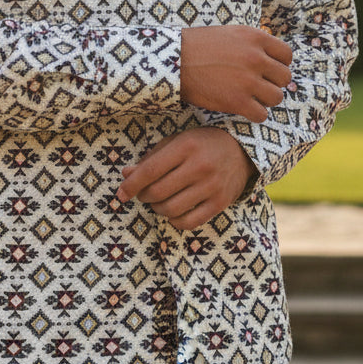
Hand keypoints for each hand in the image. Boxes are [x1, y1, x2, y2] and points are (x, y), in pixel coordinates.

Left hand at [115, 128, 256, 229]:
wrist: (242, 150)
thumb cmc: (202, 144)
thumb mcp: (177, 141)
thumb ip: (152, 158)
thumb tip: (126, 175)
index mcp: (185, 146)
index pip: (150, 170)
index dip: (131, 185)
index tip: (121, 193)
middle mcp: (199, 166)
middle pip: (158, 191)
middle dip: (143, 196)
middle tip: (142, 194)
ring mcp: (211, 186)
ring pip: (171, 209)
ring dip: (157, 209)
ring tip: (158, 202)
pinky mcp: (220, 203)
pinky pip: (190, 222)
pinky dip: (175, 221)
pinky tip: (173, 213)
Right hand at [180, 25, 291, 122]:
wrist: (173, 60)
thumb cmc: (198, 46)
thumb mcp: (230, 33)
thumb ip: (253, 43)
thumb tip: (271, 57)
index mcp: (255, 37)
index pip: (287, 55)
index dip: (279, 64)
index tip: (269, 70)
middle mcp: (255, 58)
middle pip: (284, 77)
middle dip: (273, 83)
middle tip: (259, 85)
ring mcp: (248, 80)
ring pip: (276, 97)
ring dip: (265, 100)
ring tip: (251, 97)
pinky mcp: (237, 101)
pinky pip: (261, 115)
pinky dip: (254, 114)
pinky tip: (243, 108)